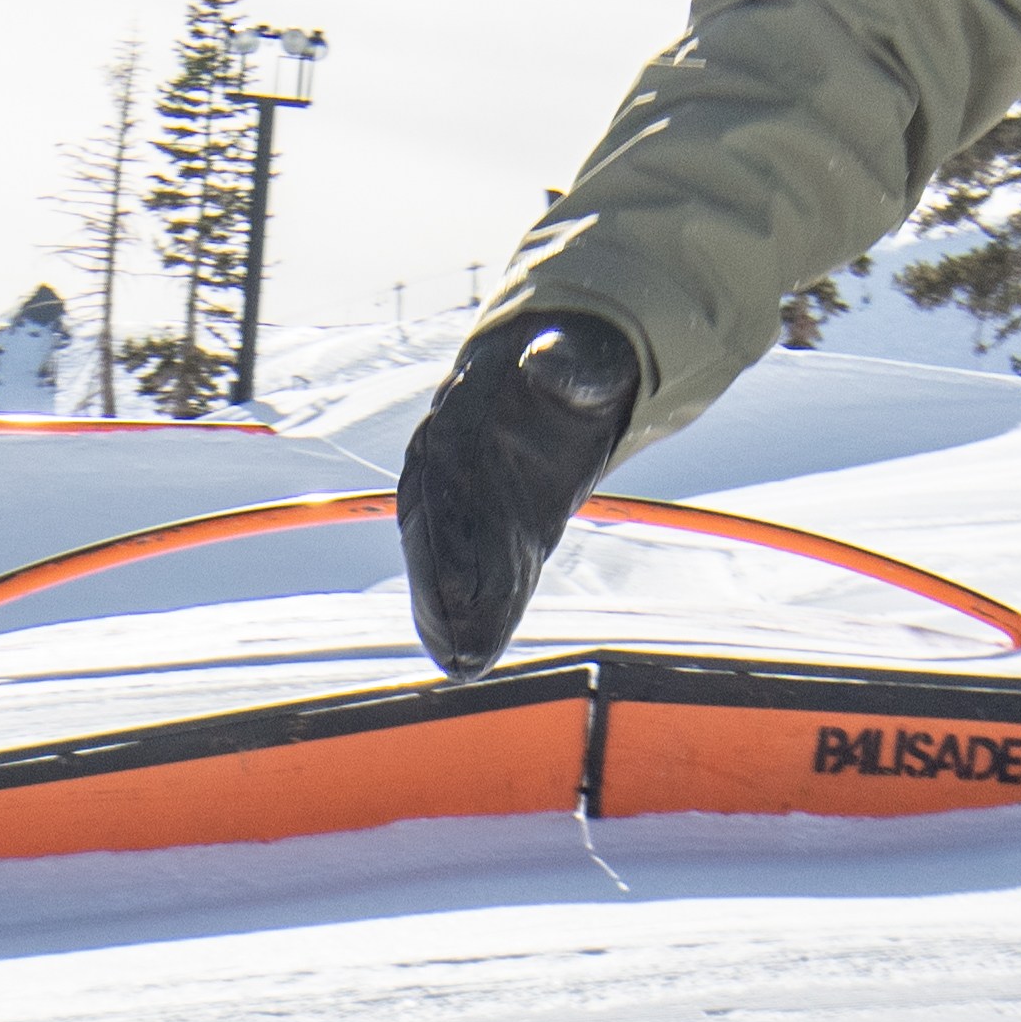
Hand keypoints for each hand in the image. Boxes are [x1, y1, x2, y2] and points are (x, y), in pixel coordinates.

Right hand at [395, 307, 645, 677]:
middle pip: (434, 528)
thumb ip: (571, 365)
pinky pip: (463, 569)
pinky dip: (463, 613)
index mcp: (466, 411)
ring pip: (440, 556)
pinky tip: (467, 661)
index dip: (455, 534)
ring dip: (447, 611)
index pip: (450, 474)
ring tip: (462, 663)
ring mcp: (456, 494)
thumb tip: (550, 362)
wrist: (557, 370)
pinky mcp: (478, 525)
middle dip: (443, 588)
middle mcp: (444, 457)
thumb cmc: (576, 364)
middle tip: (460, 647)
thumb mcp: (586, 358)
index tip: (466, 588)